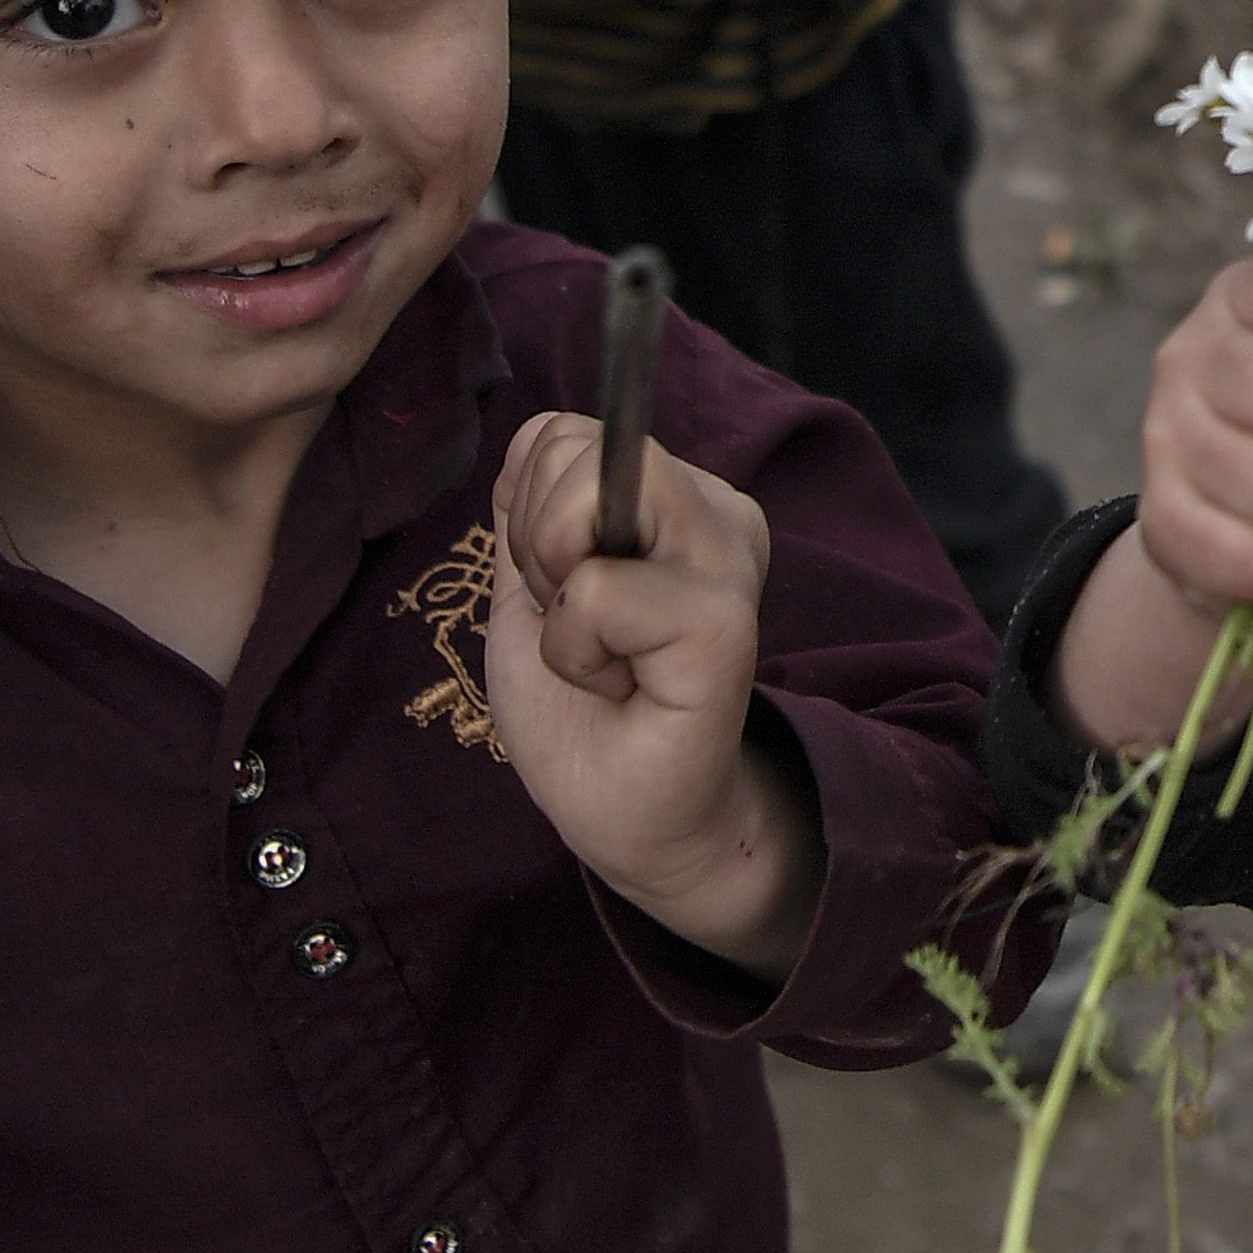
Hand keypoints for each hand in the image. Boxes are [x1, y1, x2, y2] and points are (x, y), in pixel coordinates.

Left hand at [488, 411, 824, 970]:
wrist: (627, 817)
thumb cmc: (582, 711)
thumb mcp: (533, 590)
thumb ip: (534, 510)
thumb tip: (533, 438)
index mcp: (678, 497)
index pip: (564, 434)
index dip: (526, 513)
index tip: (560, 596)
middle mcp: (716, 512)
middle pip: (574, 447)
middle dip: (533, 543)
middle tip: (575, 626)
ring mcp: (727, 562)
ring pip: (588, 494)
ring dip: (557, 599)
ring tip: (601, 655)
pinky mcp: (723, 626)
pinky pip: (598, 590)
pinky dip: (575, 650)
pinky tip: (618, 687)